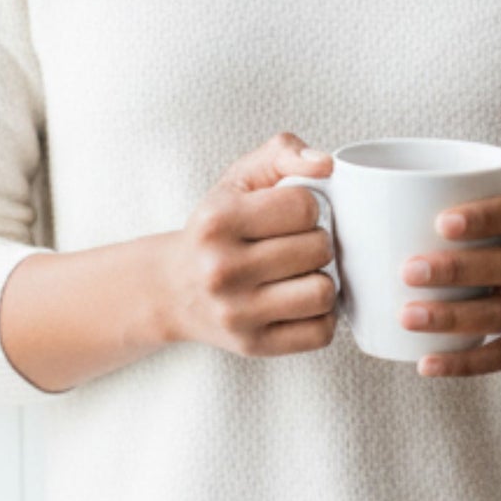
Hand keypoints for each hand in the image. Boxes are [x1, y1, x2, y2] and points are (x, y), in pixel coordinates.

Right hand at [162, 132, 338, 358]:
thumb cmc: (216, 226)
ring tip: (302, 271)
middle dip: (317, 240)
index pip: (304, 206)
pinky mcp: (253, 347)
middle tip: (298, 242)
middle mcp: (222, 270)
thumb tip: (326, 164)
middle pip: (318, 248)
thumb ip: (283, 153)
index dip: (308, 206)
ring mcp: (236, 314)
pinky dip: (321, 315)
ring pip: (323, 292)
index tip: (291, 213)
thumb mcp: (239, 177)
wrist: (174, 288)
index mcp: (218, 220)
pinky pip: (320, 333)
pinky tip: (300, 299)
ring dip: (322, 278)